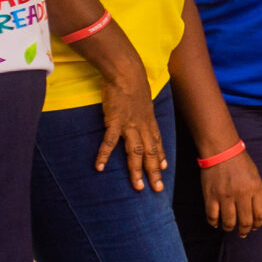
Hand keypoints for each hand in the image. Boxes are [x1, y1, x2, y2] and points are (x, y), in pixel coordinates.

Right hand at [93, 48, 165, 192]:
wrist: (126, 72)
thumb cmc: (133, 84)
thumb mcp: (143, 100)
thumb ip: (142, 111)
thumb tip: (143, 116)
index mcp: (149, 120)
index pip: (157, 143)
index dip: (160, 157)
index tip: (163, 170)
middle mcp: (143, 126)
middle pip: (150, 153)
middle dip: (154, 172)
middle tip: (157, 189)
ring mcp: (130, 125)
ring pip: (135, 152)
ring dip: (136, 170)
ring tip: (137, 186)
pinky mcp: (115, 121)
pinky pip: (109, 142)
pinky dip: (104, 155)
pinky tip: (99, 167)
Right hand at [201, 150, 261, 236]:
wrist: (221, 150)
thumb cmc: (240, 162)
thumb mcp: (255, 176)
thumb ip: (257, 193)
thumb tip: (255, 213)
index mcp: (256, 188)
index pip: (260, 214)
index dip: (258, 224)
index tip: (255, 227)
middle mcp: (242, 194)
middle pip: (246, 221)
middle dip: (245, 230)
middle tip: (243, 233)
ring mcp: (225, 196)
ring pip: (229, 222)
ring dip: (230, 228)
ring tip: (230, 228)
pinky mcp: (210, 196)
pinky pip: (212, 216)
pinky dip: (214, 223)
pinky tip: (217, 223)